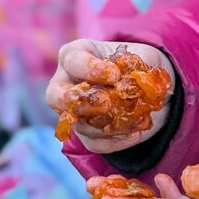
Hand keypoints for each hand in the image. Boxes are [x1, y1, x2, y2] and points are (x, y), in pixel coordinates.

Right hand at [47, 39, 173, 153]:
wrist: (144, 87)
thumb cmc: (136, 63)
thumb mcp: (142, 56)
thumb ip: (139, 65)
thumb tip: (138, 82)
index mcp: (75, 55)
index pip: (73, 60)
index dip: (91, 69)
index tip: (115, 76)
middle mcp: (65, 83)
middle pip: (55, 96)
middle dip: (81, 103)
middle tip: (106, 104)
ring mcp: (72, 111)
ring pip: (79, 124)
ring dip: (108, 125)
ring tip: (137, 120)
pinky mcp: (84, 133)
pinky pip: (92, 142)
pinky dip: (114, 141)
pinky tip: (134, 134)